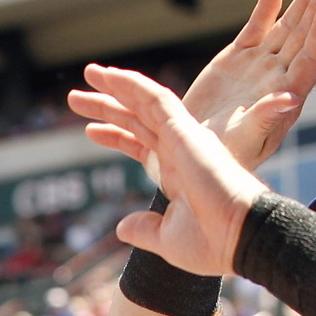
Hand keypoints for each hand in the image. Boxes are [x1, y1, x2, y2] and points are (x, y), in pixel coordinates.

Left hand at [69, 66, 268, 277]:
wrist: (240, 237)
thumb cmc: (213, 243)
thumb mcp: (167, 239)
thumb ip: (143, 230)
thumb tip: (121, 227)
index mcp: (176, 174)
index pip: (140, 144)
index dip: (115, 135)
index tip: (89, 130)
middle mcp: (179, 152)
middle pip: (137, 120)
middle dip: (108, 105)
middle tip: (75, 96)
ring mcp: (183, 139)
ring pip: (146, 103)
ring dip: (116, 87)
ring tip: (89, 72)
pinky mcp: (186, 131)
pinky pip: (158, 100)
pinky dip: (134, 85)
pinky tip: (113, 76)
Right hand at [150, 0, 315, 172]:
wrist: (193, 154)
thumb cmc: (223, 158)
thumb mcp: (244, 143)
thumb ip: (266, 120)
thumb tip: (291, 98)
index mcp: (287, 95)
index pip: (312, 55)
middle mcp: (279, 75)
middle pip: (306, 33)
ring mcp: (260, 65)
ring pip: (288, 26)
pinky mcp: (236, 59)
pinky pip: (257, 28)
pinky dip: (267, 7)